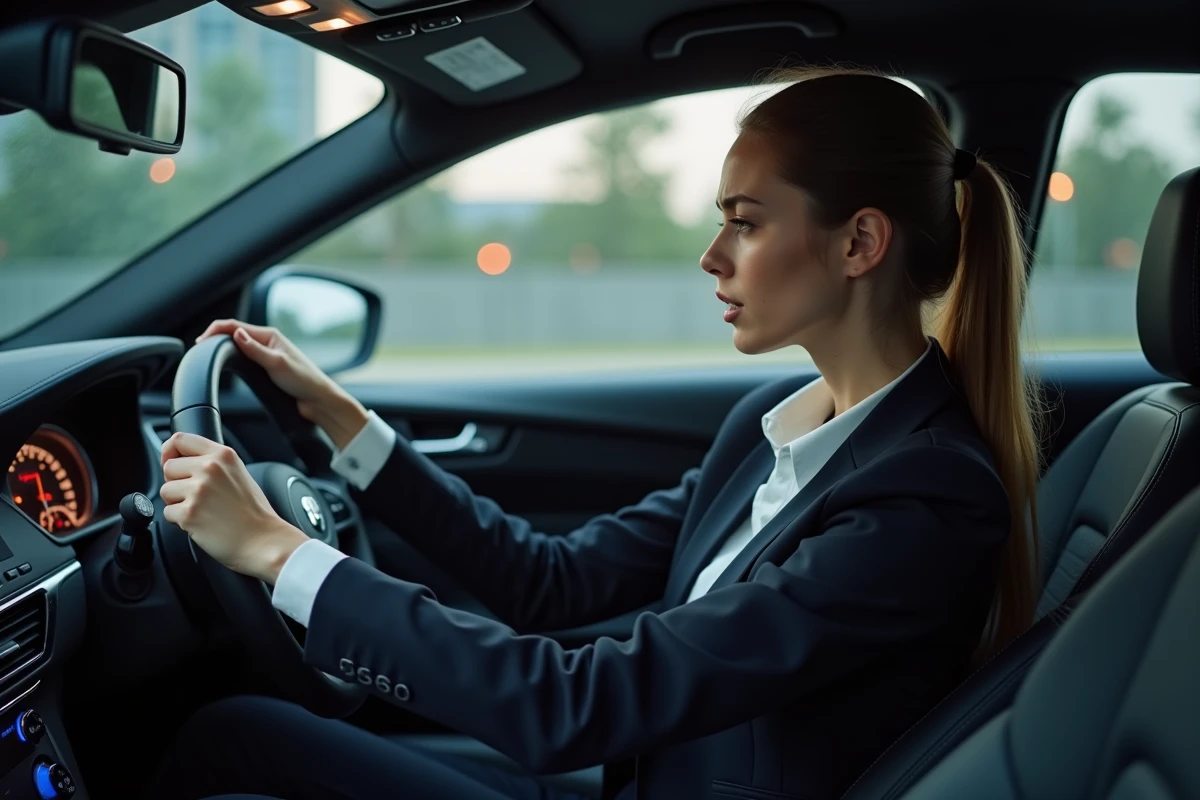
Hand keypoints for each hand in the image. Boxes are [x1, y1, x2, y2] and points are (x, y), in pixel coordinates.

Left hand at [160, 432, 308, 583]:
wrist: (264, 541)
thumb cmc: (253, 513)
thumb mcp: (239, 473)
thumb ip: (212, 463)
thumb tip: (180, 461)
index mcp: (222, 455)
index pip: (180, 439)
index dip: (170, 452)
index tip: (172, 462)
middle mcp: (209, 469)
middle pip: (168, 467)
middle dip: (176, 483)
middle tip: (197, 496)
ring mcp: (198, 491)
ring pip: (165, 491)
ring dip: (178, 503)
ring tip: (203, 510)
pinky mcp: (189, 513)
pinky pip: (168, 513)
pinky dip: (180, 521)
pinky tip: (201, 522)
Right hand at [195, 319, 368, 448]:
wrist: (319, 400)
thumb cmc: (304, 381)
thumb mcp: (277, 364)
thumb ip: (256, 349)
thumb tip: (237, 333)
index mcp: (270, 335)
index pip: (235, 325)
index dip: (215, 330)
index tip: (200, 342)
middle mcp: (268, 342)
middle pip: (235, 333)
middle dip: (216, 336)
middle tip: (198, 348)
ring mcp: (268, 354)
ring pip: (239, 345)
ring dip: (224, 346)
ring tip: (207, 354)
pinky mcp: (268, 367)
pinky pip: (246, 357)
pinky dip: (233, 356)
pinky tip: (227, 363)